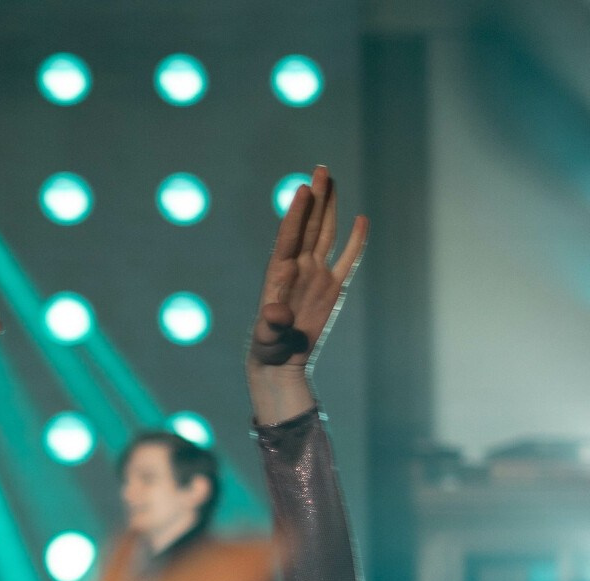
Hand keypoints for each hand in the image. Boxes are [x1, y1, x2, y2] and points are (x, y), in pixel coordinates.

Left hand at [250, 166, 367, 372]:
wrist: (280, 361)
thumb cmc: (268, 349)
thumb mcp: (268, 337)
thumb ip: (271, 323)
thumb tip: (276, 312)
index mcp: (280, 274)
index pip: (289, 237)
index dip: (296, 213)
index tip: (302, 189)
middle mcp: (298, 268)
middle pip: (308, 226)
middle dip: (315, 198)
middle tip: (320, 169)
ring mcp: (316, 275)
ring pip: (325, 234)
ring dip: (329, 208)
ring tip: (330, 180)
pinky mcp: (332, 287)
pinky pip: (347, 259)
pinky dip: (355, 240)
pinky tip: (361, 219)